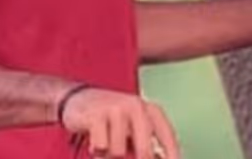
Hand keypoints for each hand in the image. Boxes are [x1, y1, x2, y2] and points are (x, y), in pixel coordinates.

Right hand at [61, 87, 180, 158]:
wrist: (78, 98)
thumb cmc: (112, 118)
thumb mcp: (134, 129)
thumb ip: (148, 145)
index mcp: (151, 110)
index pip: (168, 138)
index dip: (172, 156)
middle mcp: (136, 106)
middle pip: (145, 152)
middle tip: (127, 155)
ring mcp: (116, 109)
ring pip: (118, 153)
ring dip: (110, 155)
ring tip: (106, 144)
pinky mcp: (96, 115)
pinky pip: (100, 147)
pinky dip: (96, 149)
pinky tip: (94, 138)